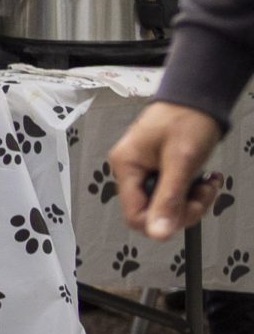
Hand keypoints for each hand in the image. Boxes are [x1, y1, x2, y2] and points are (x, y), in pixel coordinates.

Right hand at [109, 103, 225, 239]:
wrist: (196, 99)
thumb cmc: (185, 120)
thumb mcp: (180, 162)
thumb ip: (168, 199)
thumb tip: (158, 234)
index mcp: (126, 166)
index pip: (135, 215)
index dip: (161, 221)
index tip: (186, 210)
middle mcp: (130, 171)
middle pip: (153, 213)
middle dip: (184, 209)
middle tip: (202, 193)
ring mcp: (144, 171)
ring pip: (167, 206)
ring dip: (193, 201)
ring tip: (207, 183)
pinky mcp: (159, 171)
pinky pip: (174, 195)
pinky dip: (194, 192)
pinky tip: (205, 179)